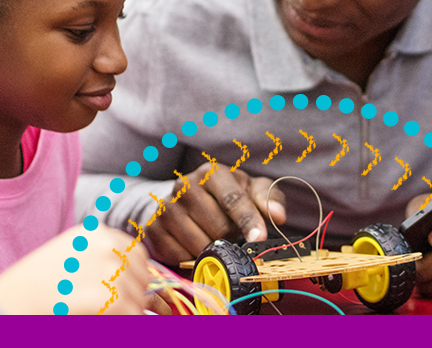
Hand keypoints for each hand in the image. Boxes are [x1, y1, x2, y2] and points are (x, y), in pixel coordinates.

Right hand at [0, 226, 149, 314]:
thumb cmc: (34, 288)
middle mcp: (107, 245)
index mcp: (96, 233)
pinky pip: (132, 314)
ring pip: (138, 298)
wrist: (6, 306)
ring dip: (125, 311)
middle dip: (132, 295)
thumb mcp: (69, 259)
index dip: (132, 277)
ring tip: (94, 314)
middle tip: (108, 309)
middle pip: (142, 276)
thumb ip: (101, 261)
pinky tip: (96, 321)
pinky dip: (122, 322)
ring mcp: (109, 269)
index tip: (122, 291)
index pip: (137, 254)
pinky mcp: (109, 296)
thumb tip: (136, 279)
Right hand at [144, 162, 285, 264]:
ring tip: (213, 238)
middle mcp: (184, 186)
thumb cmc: (224, 197)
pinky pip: (180, 256)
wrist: (182, 201)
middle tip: (231, 234)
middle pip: (218, 227)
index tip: (260, 239)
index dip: (249, 221)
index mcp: (211, 173)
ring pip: (199, 244)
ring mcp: (166, 207)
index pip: (233, 199)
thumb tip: (278, 215)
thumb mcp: (250, 191)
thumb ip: (268, 198)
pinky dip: (192, 258)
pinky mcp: (153, 229)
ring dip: (212, 250)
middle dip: (231, 237)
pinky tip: (195, 246)